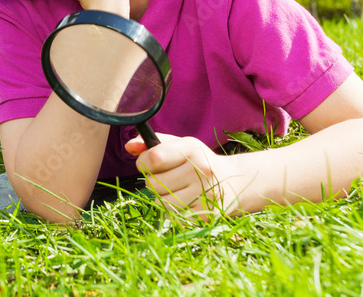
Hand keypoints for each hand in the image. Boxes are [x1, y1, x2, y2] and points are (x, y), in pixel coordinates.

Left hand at [126, 134, 244, 218]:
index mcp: (192, 150)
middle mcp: (201, 171)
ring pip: (161, 203)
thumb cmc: (198, 161)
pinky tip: (185, 202)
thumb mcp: (180, 146)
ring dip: (162, 199)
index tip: (146, 164)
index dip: (142, 163)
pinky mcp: (207, 215)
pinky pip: (173, 217)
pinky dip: (173, 212)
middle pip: (152, 184)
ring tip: (176, 191)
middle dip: (152, 182)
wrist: (233, 183)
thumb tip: (129, 146)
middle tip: (165, 179)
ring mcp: (206, 195)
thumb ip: (153, 144)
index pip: (153, 158)